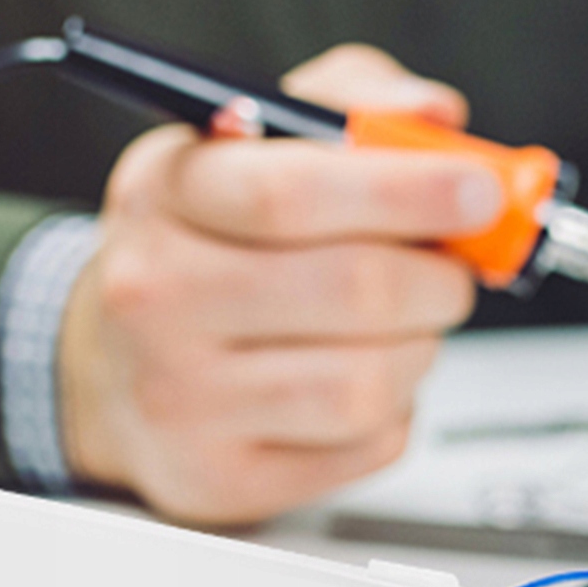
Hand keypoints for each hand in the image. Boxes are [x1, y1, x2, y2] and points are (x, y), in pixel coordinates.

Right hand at [60, 46, 496, 525]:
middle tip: (452, 270)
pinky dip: (394, 413)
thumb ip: (347, 107)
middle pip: (354, 290)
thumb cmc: (199, 251)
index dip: (407, 189)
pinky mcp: (224, 479)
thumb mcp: (249, 148)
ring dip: (420, 351)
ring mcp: (184, 399)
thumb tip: (431, 115)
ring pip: (369, 382)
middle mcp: (158, 295)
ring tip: (401, 330)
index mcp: (167, 194)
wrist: (107, 369)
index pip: (294, 191)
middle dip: (438, 279)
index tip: (480, 191)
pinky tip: (359, 383)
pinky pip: (366, 447)